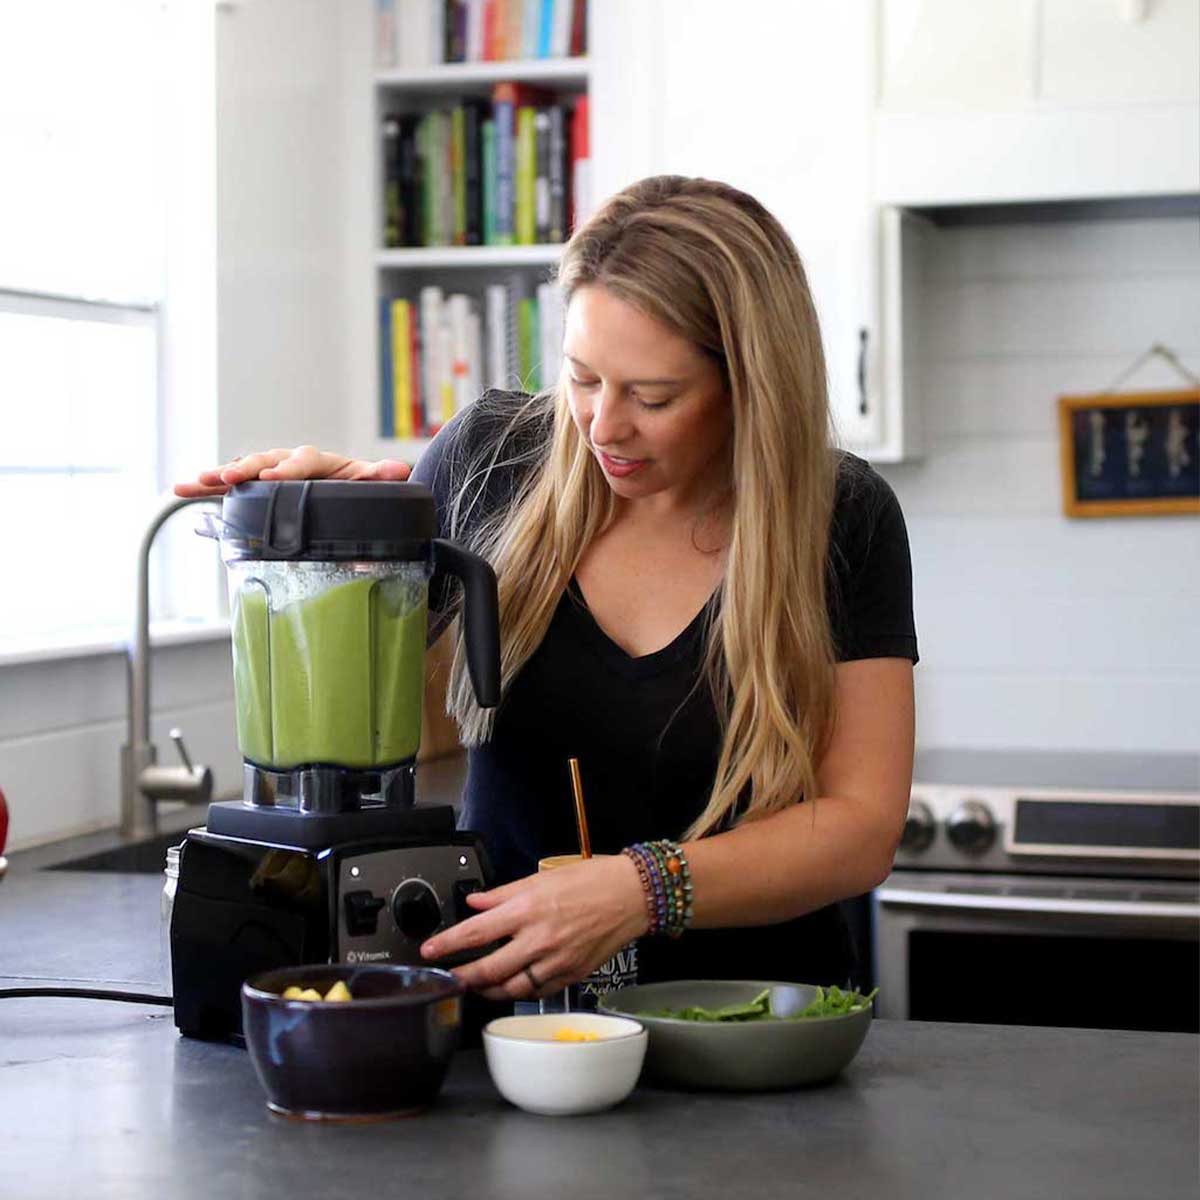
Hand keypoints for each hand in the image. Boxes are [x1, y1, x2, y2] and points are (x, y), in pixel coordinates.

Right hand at [174, 445, 411, 497]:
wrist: (335, 487)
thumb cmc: (350, 485)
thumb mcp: (366, 482)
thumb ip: (378, 477)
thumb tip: (399, 470)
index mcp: (316, 461)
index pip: (302, 461)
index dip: (289, 469)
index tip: (276, 478)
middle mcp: (287, 462)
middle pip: (265, 461)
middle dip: (247, 469)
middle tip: (231, 476)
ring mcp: (267, 472)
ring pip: (241, 470)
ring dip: (218, 475)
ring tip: (195, 481)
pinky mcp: (252, 485)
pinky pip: (226, 485)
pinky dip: (203, 486)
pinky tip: (180, 490)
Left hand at [421, 855, 648, 1001]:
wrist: (631, 896)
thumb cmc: (591, 881)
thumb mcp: (541, 878)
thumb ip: (503, 894)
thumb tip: (476, 902)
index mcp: (528, 909)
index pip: (477, 931)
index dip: (448, 944)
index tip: (430, 950)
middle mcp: (539, 938)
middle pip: (488, 967)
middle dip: (462, 975)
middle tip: (448, 977)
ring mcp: (555, 960)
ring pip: (511, 987)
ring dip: (487, 989)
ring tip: (474, 984)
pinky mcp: (570, 975)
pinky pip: (536, 991)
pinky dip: (517, 992)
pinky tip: (508, 987)